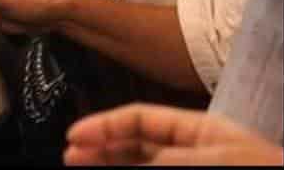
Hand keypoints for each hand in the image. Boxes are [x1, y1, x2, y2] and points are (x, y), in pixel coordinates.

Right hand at [65, 103, 283, 165]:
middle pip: (135, 146)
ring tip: (81, 168)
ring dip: (109, 165)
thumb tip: (125, 157)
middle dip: (100, 148)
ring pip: (140, 167)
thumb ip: (165, 158)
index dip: (104, 124)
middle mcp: (192, 154)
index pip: (141, 118)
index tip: (75, 136)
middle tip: (70, 157)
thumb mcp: (212, 159)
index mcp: (200, 131)